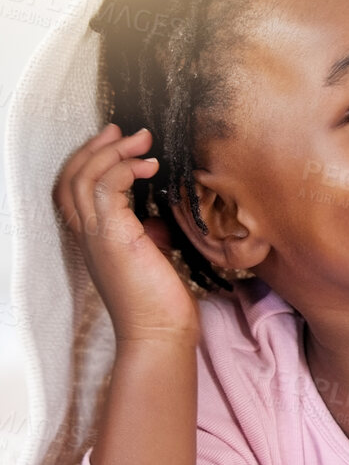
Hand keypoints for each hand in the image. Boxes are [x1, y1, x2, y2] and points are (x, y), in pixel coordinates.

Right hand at [52, 123, 195, 344]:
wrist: (160, 333)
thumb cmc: (160, 302)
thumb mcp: (152, 258)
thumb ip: (145, 234)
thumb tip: (154, 219)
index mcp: (94, 238)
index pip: (75, 188)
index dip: (91, 159)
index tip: (118, 141)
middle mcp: (87, 234)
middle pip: (73, 176)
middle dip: (98, 146)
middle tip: (125, 130)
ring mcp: (96, 235)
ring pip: (85, 177)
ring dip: (113, 151)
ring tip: (142, 140)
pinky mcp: (113, 236)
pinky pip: (107, 188)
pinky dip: (125, 169)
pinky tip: (149, 166)